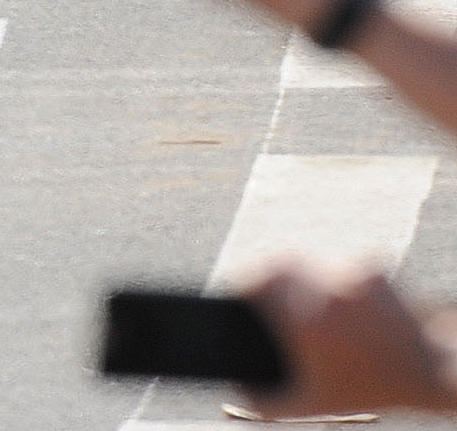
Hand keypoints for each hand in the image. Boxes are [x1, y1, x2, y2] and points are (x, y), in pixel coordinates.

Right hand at [242, 261, 456, 418]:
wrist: (428, 372)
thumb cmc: (370, 389)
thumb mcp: (312, 403)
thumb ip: (265, 400)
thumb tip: (238, 386)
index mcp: (305, 319)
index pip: (256, 279)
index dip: (241, 283)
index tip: (239, 293)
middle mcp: (325, 290)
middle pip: (279, 264)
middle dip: (267, 275)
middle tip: (266, 294)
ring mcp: (350, 275)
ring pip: (309, 263)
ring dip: (304, 279)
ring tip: (313, 308)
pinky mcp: (371, 268)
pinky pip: (338, 265)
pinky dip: (335, 281)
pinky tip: (344, 305)